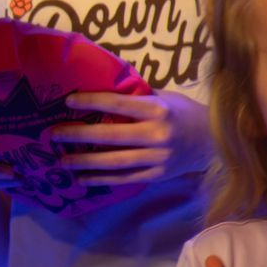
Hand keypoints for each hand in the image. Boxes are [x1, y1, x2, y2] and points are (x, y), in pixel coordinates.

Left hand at [50, 89, 210, 183]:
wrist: (215, 142)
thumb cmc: (185, 113)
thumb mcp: (166, 97)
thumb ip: (138, 97)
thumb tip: (105, 86)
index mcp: (157, 110)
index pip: (118, 104)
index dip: (92, 102)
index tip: (68, 101)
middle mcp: (156, 134)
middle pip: (110, 136)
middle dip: (78, 135)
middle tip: (52, 134)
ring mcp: (157, 157)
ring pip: (114, 161)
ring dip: (84, 162)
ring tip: (61, 161)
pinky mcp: (157, 174)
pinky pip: (125, 178)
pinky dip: (102, 179)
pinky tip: (82, 179)